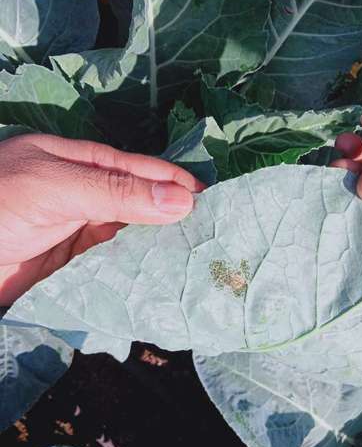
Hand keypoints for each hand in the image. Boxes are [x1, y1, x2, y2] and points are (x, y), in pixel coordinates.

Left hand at [0, 133, 203, 305]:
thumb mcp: (56, 185)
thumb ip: (116, 191)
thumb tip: (182, 201)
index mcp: (88, 162)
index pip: (147, 170)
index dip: (182, 185)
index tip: (220, 205)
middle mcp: (93, 196)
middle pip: (148, 205)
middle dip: (181, 219)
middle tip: (220, 240)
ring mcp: (87, 233)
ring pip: (138, 238)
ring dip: (166, 249)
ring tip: (203, 265)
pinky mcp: (80, 268)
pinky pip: (119, 267)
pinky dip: (142, 274)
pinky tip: (166, 283)